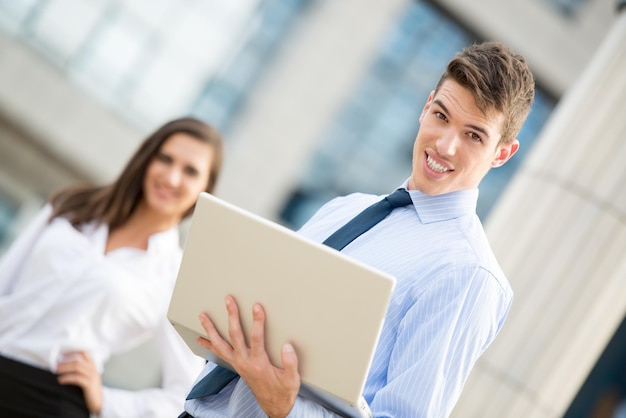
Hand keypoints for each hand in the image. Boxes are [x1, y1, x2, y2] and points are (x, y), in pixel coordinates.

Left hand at [56, 351, 102, 413]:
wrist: (99, 400)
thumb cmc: (90, 388)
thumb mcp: (88, 376)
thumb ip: (82, 369)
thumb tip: (65, 364)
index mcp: (92, 365)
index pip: (84, 353)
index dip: (73, 352)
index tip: (62, 353)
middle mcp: (93, 368)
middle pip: (78, 360)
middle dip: (66, 361)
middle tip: (56, 364)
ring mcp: (92, 375)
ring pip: (77, 367)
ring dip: (65, 368)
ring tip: (56, 370)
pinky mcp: (89, 384)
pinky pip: (77, 378)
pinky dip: (67, 378)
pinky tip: (61, 380)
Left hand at [197, 296, 299, 417]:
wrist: (274, 405)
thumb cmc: (283, 391)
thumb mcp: (292, 379)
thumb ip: (291, 363)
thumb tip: (287, 346)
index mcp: (260, 363)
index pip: (256, 338)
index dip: (257, 321)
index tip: (256, 307)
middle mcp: (245, 362)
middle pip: (235, 335)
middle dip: (231, 316)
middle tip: (229, 301)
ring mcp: (238, 364)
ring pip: (220, 344)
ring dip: (211, 329)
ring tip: (203, 316)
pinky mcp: (236, 366)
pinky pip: (219, 353)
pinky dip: (210, 345)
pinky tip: (202, 338)